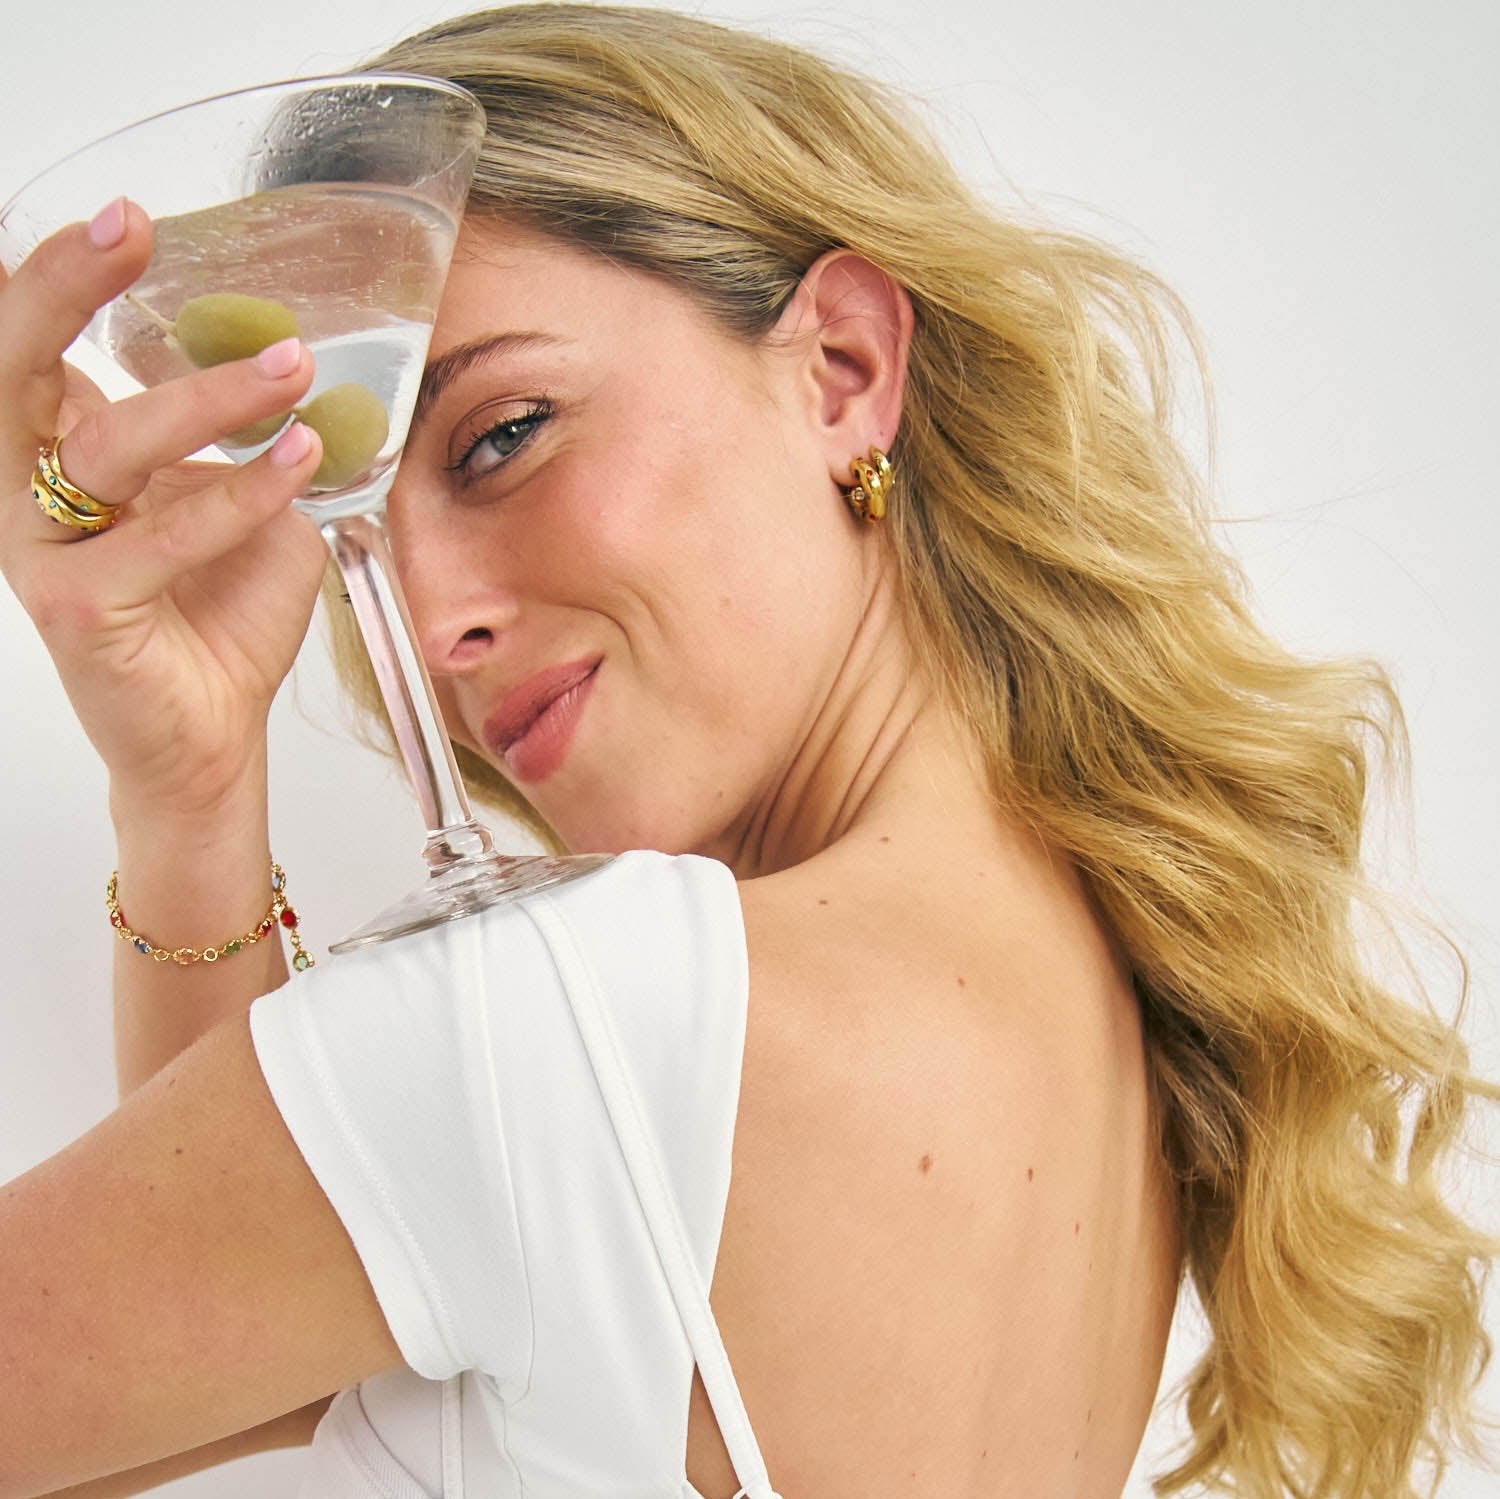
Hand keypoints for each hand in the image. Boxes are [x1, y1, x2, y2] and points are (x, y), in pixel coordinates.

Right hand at [0, 199, 328, 815]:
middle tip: (131, 230)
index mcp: (58, 454)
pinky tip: (296, 461)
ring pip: (109, 449)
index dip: (58, 276)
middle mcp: (28, 493)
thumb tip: (287, 356)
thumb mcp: (237, 501)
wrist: (215, 727)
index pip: (33, 347)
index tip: (125, 219)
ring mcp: (45, 551)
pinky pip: (165, 536)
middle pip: (16, 369)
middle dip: (64, 288)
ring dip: (207, 398)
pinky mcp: (82, 607)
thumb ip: (243, 438)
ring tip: (291, 367)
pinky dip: (239, 495)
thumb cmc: (219, 612)